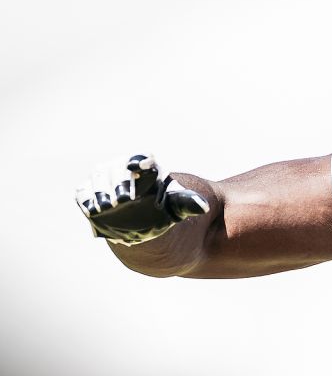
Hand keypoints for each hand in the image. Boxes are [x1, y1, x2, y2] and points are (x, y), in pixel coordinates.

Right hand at [75, 154, 209, 244]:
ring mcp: (104, 178)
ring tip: (106, 207)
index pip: (142, 160)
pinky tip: (91, 210)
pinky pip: (84, 192)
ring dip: (100, 191)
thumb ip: (188, 203)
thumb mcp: (178, 205)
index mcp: (146, 166)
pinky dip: (86, 199)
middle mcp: (121, 167)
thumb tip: (203, 206)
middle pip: (116, 169)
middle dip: (118, 182)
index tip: (138, 167)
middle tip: (124, 199)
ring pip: (98, 178)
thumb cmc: (163, 204)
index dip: (140, 162)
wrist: (144, 215)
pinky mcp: (90, 191)